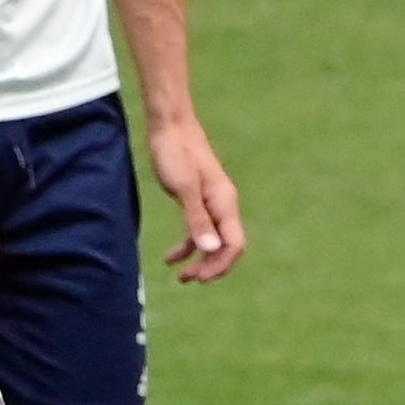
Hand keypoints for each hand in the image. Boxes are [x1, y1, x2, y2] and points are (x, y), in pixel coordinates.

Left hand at [147, 115, 245, 281]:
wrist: (170, 125)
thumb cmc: (175, 152)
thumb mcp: (184, 187)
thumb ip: (197, 219)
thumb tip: (211, 249)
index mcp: (224, 203)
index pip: (234, 244)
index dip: (220, 264)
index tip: (200, 277)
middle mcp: (223, 207)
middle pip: (226, 247)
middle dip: (211, 266)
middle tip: (188, 279)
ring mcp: (211, 205)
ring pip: (212, 242)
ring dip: (200, 261)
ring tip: (182, 277)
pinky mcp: (197, 201)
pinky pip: (198, 231)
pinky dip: (187, 246)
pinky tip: (171, 258)